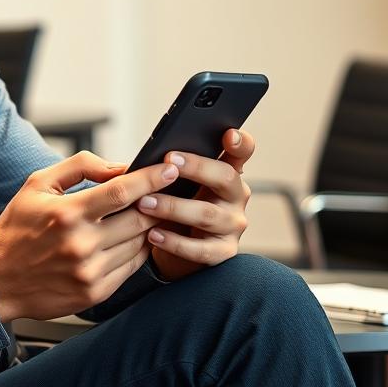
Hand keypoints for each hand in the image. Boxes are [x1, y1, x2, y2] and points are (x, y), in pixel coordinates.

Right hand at [0, 151, 182, 322]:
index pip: (122, 191)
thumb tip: (119, 166)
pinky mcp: (96, 292)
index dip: (151, 178)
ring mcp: (90, 272)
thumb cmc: (16, 228)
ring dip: (149, 226)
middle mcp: (81, 244)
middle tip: (166, 191)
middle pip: (139, 218)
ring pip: (140, 243)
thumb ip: (80, 167)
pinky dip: (139, 249)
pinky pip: (132, 266)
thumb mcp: (38, 184)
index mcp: (67, 213)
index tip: (170, 169)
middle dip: (157, 202)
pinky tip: (131, 238)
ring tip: (147, 213)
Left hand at [142, 128, 254, 281]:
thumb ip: (173, 168)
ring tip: (145, 203)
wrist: (174, 247)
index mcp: (227, 172)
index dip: (240, 142)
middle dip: (196, 168)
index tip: (228, 134)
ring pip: (206, 213)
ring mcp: (233, 225)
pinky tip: (153, 234)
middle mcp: (236, 196)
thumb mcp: (177, 183)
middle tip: (167, 163)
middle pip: (225, 177)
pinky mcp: (223, 252)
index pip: (242, 152)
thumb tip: (151, 156)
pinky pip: (200, 248)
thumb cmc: (175, 204)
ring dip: (172, 207)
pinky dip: (174, 242)